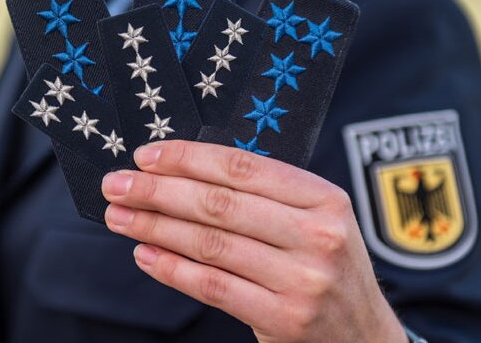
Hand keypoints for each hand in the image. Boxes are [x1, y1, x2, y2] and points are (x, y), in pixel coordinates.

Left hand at [101, 140, 405, 342]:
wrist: (363, 337)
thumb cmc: (326, 270)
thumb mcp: (317, 222)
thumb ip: (266, 197)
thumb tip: (183, 170)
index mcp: (326, 200)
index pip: (243, 167)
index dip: (188, 158)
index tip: (146, 156)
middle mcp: (318, 237)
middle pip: (220, 204)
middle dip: (158, 191)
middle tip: (118, 185)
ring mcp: (302, 281)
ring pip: (211, 245)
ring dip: (155, 228)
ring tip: (121, 218)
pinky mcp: (282, 318)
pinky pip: (212, 287)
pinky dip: (172, 269)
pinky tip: (146, 254)